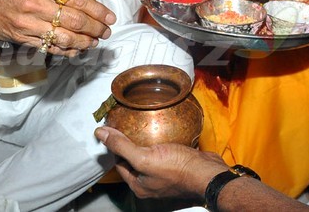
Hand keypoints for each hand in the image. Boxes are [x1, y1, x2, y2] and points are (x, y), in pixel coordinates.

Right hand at [0, 0, 115, 56]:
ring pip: (64, 37)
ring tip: (95, 42)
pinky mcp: (21, 38)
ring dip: (84, 42)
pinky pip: (49, 47)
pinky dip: (66, 50)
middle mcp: (35, 3)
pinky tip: (77, 49)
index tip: (110, 16)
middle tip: (107, 31)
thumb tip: (86, 0)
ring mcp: (27, 23)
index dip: (97, 10)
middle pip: (74, 20)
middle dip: (95, 28)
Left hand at [95, 126, 227, 199]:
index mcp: (138, 185)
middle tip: (128, 123)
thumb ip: (121, 146)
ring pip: (149, 155)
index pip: (119, 163)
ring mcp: (164, 175)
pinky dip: (161, 141)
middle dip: (130, 142)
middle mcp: (150, 183)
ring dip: (146, 140)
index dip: (115, 146)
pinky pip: (164, 152)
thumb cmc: (178, 169)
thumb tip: (100, 133)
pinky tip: (163, 129)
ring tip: (144, 123)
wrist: (209, 174)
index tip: (113, 128)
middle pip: (133, 159)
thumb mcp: (143, 157)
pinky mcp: (177, 165)